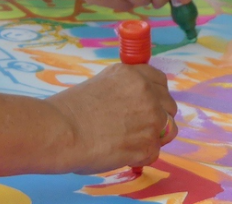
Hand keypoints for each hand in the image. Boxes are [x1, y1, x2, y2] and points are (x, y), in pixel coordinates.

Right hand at [50, 63, 177, 172]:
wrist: (62, 131)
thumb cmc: (71, 110)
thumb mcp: (101, 84)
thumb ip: (124, 90)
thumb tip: (134, 105)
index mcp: (133, 74)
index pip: (160, 82)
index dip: (155, 96)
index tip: (148, 105)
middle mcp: (147, 92)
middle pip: (169, 106)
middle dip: (158, 118)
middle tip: (137, 128)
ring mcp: (151, 118)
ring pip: (168, 130)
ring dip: (153, 137)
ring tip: (129, 142)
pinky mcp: (149, 145)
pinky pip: (154, 152)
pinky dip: (141, 156)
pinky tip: (121, 153)